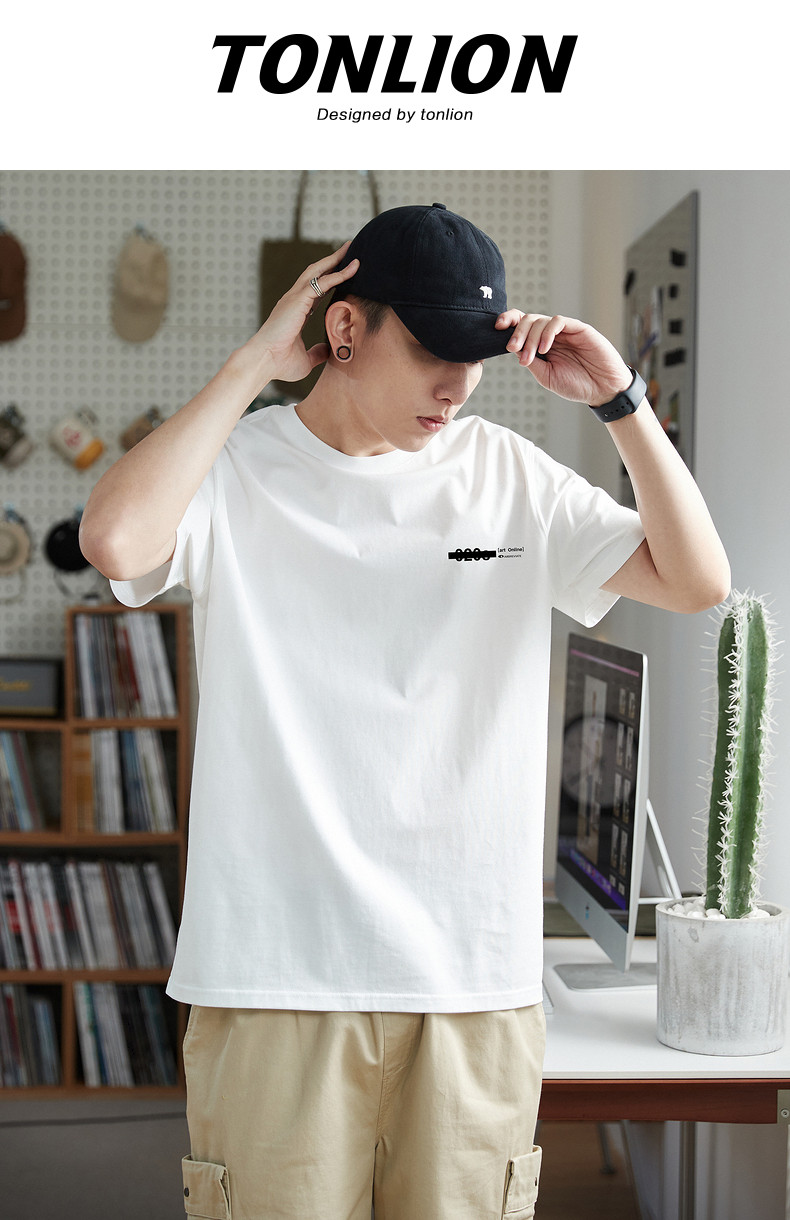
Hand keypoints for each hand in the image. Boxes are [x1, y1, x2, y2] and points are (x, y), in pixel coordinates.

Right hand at [245, 242, 359, 383]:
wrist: (263, 362)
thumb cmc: (279, 364)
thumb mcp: (306, 360)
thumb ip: (317, 353)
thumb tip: (328, 350)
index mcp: (296, 311)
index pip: (316, 290)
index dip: (330, 280)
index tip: (343, 272)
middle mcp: (294, 300)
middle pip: (316, 273)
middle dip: (332, 260)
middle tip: (348, 248)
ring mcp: (295, 297)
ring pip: (318, 271)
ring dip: (335, 259)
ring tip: (350, 248)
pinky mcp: (298, 299)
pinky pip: (323, 282)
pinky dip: (338, 274)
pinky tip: (352, 268)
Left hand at [495, 312, 632, 406]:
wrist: (602, 389)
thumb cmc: (576, 384)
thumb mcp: (546, 376)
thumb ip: (531, 362)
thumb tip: (514, 350)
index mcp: (542, 345)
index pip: (522, 327)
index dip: (508, 322)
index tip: (496, 329)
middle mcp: (551, 335)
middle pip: (527, 320)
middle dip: (516, 332)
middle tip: (512, 348)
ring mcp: (565, 331)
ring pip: (540, 320)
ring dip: (530, 337)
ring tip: (530, 356)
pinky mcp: (578, 328)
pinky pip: (558, 321)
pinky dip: (548, 333)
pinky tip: (545, 348)